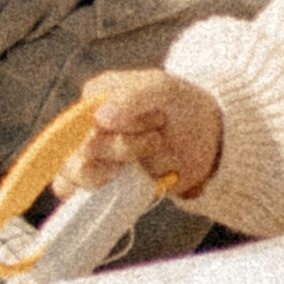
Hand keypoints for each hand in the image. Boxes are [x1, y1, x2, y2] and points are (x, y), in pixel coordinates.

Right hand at [61, 67, 223, 204]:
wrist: (209, 139)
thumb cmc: (182, 105)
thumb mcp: (163, 88)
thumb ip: (133, 95)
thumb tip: (102, 118)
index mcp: (97, 98)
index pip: (76, 119)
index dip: (107, 128)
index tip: (151, 121)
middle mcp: (91, 127)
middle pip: (78, 148)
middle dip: (121, 148)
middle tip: (156, 139)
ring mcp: (98, 157)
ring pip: (75, 173)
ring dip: (109, 172)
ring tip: (143, 162)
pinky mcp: (107, 182)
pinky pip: (82, 194)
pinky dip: (92, 196)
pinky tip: (117, 187)